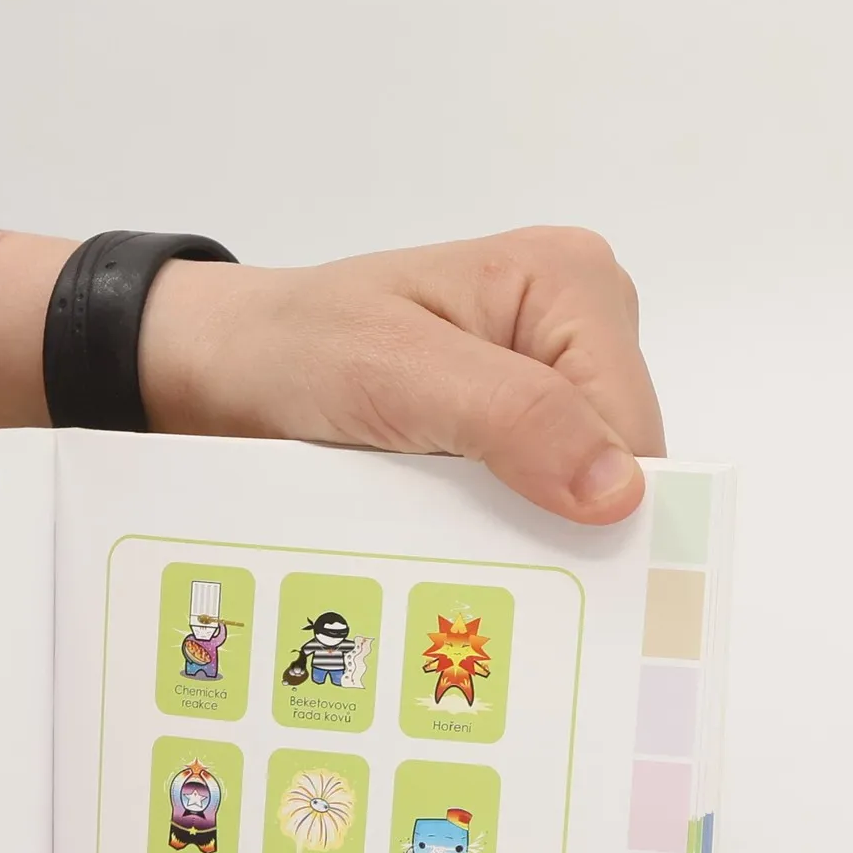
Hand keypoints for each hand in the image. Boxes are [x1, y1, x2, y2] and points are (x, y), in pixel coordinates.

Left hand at [141, 226, 664, 523]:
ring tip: (459, 559)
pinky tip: (452, 551)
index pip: (633, 426)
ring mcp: (542, 387)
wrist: (219, 373)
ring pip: (576, 495)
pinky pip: (530, 503)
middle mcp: (572, 330)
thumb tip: (618, 488)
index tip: (550, 569)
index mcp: (571, 283)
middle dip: (558, 520)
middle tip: (486, 568)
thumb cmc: (294, 348)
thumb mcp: (393, 370)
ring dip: (520, 535)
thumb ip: (509, 415)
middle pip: (615, 464)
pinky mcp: (506, 436)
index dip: (600, 503)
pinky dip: (492, 533)